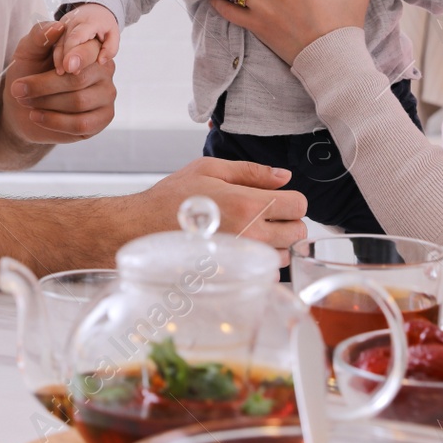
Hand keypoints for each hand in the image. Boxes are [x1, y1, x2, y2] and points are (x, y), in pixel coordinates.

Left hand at [0, 22, 116, 145]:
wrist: (22, 107)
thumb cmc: (28, 73)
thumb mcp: (27, 52)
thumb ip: (39, 36)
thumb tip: (57, 27)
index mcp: (90, 47)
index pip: (87, 50)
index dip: (66, 58)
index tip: (50, 67)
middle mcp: (104, 69)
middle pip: (79, 78)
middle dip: (44, 85)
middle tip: (19, 89)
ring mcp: (106, 94)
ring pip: (79, 102)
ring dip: (46, 103)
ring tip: (26, 101)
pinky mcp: (102, 118)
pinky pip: (82, 123)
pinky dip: (55, 121)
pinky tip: (37, 116)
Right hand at [54, 3, 119, 74]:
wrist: (94, 10)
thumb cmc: (104, 25)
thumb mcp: (113, 35)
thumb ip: (110, 48)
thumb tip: (100, 61)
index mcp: (89, 21)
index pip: (77, 36)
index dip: (72, 52)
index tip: (70, 68)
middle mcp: (73, 21)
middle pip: (65, 40)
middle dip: (63, 57)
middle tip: (65, 73)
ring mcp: (62, 24)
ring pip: (57, 42)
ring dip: (58, 58)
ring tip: (61, 73)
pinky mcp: (56, 28)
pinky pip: (54, 43)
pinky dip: (56, 56)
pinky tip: (59, 69)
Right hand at [127, 157, 308, 261]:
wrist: (143, 227)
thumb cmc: (173, 198)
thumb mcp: (210, 169)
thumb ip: (252, 171)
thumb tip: (283, 176)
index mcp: (248, 203)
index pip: (299, 205)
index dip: (291, 199)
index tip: (278, 198)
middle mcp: (250, 233)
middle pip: (298, 232)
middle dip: (287, 220)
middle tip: (266, 214)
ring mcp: (244, 257)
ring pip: (286, 254)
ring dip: (277, 242)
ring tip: (252, 231)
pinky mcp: (235, 273)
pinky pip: (266, 271)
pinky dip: (263, 260)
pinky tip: (244, 247)